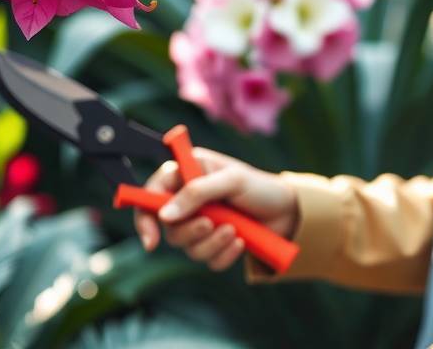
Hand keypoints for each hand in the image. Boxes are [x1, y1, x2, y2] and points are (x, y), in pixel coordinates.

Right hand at [134, 147, 298, 271]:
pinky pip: (207, 259)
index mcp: (187, 173)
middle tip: (210, 224)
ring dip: (210, 243)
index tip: (151, 239)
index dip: (144, 216)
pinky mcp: (213, 243)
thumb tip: (165, 214)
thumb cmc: (259, 187)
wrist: (288, 211)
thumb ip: (197, 192)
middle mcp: (188, 198)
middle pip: (168, 227)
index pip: (151, 193)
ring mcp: (200, 222)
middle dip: (189, 231)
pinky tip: (240, 242)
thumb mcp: (231, 180)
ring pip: (187, 246)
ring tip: (234, 231)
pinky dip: (222, 254)